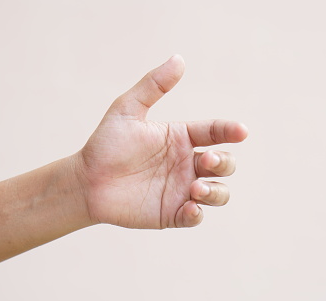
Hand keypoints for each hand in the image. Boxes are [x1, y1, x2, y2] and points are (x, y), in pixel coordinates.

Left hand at [75, 55, 247, 228]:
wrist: (85, 181)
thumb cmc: (105, 144)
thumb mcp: (127, 110)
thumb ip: (153, 86)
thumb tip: (179, 58)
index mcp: (180, 138)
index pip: (215, 132)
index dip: (230, 131)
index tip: (240, 131)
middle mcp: (186, 163)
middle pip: (224, 164)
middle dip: (222, 162)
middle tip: (205, 161)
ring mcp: (181, 190)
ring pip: (218, 192)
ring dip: (216, 191)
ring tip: (196, 189)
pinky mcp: (171, 213)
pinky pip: (195, 217)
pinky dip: (198, 213)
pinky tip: (189, 207)